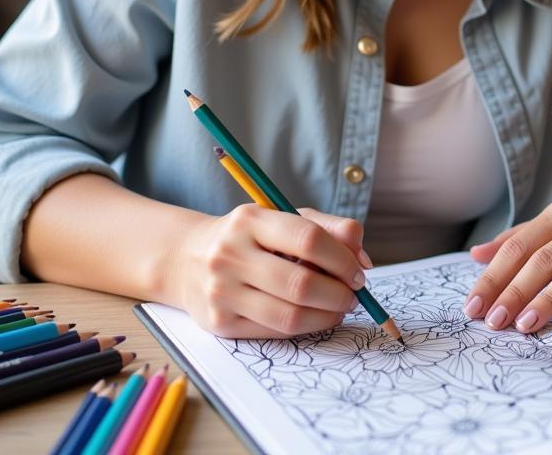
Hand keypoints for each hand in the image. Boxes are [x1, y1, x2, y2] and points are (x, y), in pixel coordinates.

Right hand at [175, 206, 372, 338]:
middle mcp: (230, 254)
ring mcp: (221, 291)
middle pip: (301, 283)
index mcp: (250, 219)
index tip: (358, 271)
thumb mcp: (284, 218)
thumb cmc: (250, 237)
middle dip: (338, 293)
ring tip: (338, 308)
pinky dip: (304, 327)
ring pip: (289, 315)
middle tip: (352, 295)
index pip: (308, 239)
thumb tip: (363, 259)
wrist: (188, 259)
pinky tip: (313, 316)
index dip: (342, 259)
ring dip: (326, 316)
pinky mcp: (219, 323)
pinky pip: (274, 332)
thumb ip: (330, 229)